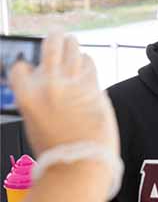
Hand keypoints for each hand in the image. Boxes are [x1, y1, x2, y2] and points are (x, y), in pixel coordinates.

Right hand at [9, 31, 118, 155]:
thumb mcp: (35, 124)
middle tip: (57, 36)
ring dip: (71, 44)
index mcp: (25, 97)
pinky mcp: (93, 88)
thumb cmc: (57, 152)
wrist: (79, 165)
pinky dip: (87, 61)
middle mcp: (47, 85)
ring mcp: (71, 84)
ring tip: (71, 42)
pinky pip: (89, 63)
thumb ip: (38, 102)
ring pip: (72, 49)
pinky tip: (86, 63)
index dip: (27, 67)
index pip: (20, 68)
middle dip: (53, 39)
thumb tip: (46, 89)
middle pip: (49, 48)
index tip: (31, 67)